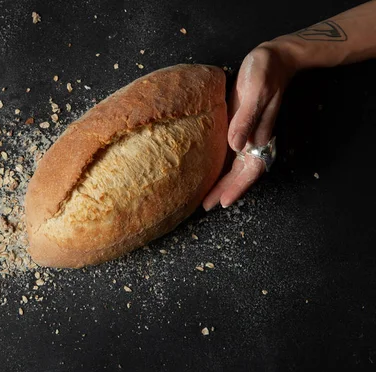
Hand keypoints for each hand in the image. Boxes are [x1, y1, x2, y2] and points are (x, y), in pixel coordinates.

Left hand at [203, 41, 297, 209]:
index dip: (236, 187)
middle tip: (206, 206)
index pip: (249, 169)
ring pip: (235, 166)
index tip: (223, 202)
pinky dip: (221, 166)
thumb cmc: (263, 72)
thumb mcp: (254, 93)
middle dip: (225, 190)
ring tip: (206, 197)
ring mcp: (247, 134)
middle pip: (240, 173)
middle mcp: (254, 140)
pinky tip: (209, 172)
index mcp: (260, 136)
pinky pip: (230, 153)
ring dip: (223, 182)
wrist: (273, 57)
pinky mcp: (239, 126)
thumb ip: (245, 119)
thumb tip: (235, 146)